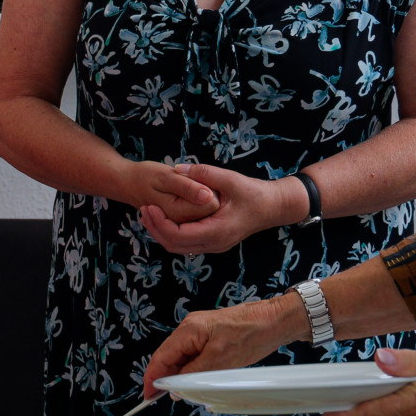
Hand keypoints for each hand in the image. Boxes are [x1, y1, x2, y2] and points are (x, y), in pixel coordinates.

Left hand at [140, 164, 300, 254]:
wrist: (273, 207)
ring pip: (178, 247)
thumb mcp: (229, 178)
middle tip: (142, 209)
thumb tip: (177, 168)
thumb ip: (203, 173)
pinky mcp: (213, 241)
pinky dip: (171, 232)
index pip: (178, 235)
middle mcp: (213, 244)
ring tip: (148, 213)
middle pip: (174, 245)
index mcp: (216, 231)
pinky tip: (164, 216)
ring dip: (161, 232)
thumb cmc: (254, 193)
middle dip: (154, 229)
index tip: (147, 206)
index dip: (158, 223)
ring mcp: (213, 246)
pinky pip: (186, 243)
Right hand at [141, 296, 298, 395]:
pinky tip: (198, 380)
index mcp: (188, 330)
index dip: (153, 378)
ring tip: (186, 391)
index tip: (149, 396)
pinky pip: (195, 354)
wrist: (275, 321)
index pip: (161, 357)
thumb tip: (174, 386)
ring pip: (183, 357)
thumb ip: (193, 374)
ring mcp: (201, 331)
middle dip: (167, 378)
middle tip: (168, 398)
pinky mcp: (211, 335)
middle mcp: (190, 328)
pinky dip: (193, 368)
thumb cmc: (251, 334)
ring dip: (182, 375)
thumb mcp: (219, 360)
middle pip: (169, 357)